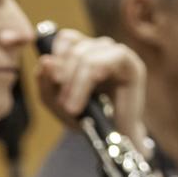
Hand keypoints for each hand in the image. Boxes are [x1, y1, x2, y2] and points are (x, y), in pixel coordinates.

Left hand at [34, 26, 149, 147]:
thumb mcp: (58, 102)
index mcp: (85, 50)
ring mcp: (117, 54)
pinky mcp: (131, 65)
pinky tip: (86, 100)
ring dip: (74, 84)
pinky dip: (88, 82)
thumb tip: (45, 61)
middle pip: (74, 47)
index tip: (53, 81)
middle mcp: (102, 48)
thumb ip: (46, 83)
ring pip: (86, 56)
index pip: (66, 38)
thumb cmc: (88, 118)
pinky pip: (103, 63)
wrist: (113, 138)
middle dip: (63, 76)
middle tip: (61, 103)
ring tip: (72, 108)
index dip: (56, 55)